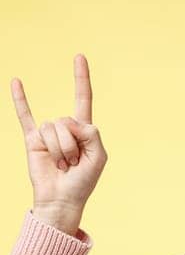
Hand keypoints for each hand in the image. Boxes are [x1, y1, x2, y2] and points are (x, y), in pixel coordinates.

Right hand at [12, 54, 104, 228]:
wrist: (61, 199)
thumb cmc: (83, 181)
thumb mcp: (98, 156)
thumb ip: (91, 133)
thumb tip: (68, 121)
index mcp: (84, 129)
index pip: (83, 98)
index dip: (81, 78)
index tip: (79, 56)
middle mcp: (64, 127)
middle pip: (68, 121)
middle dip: (72, 144)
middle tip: (74, 162)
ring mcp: (47, 133)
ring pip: (52, 128)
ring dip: (58, 149)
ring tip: (61, 163)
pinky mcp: (32, 139)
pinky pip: (24, 116)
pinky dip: (20, 99)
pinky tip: (17, 81)